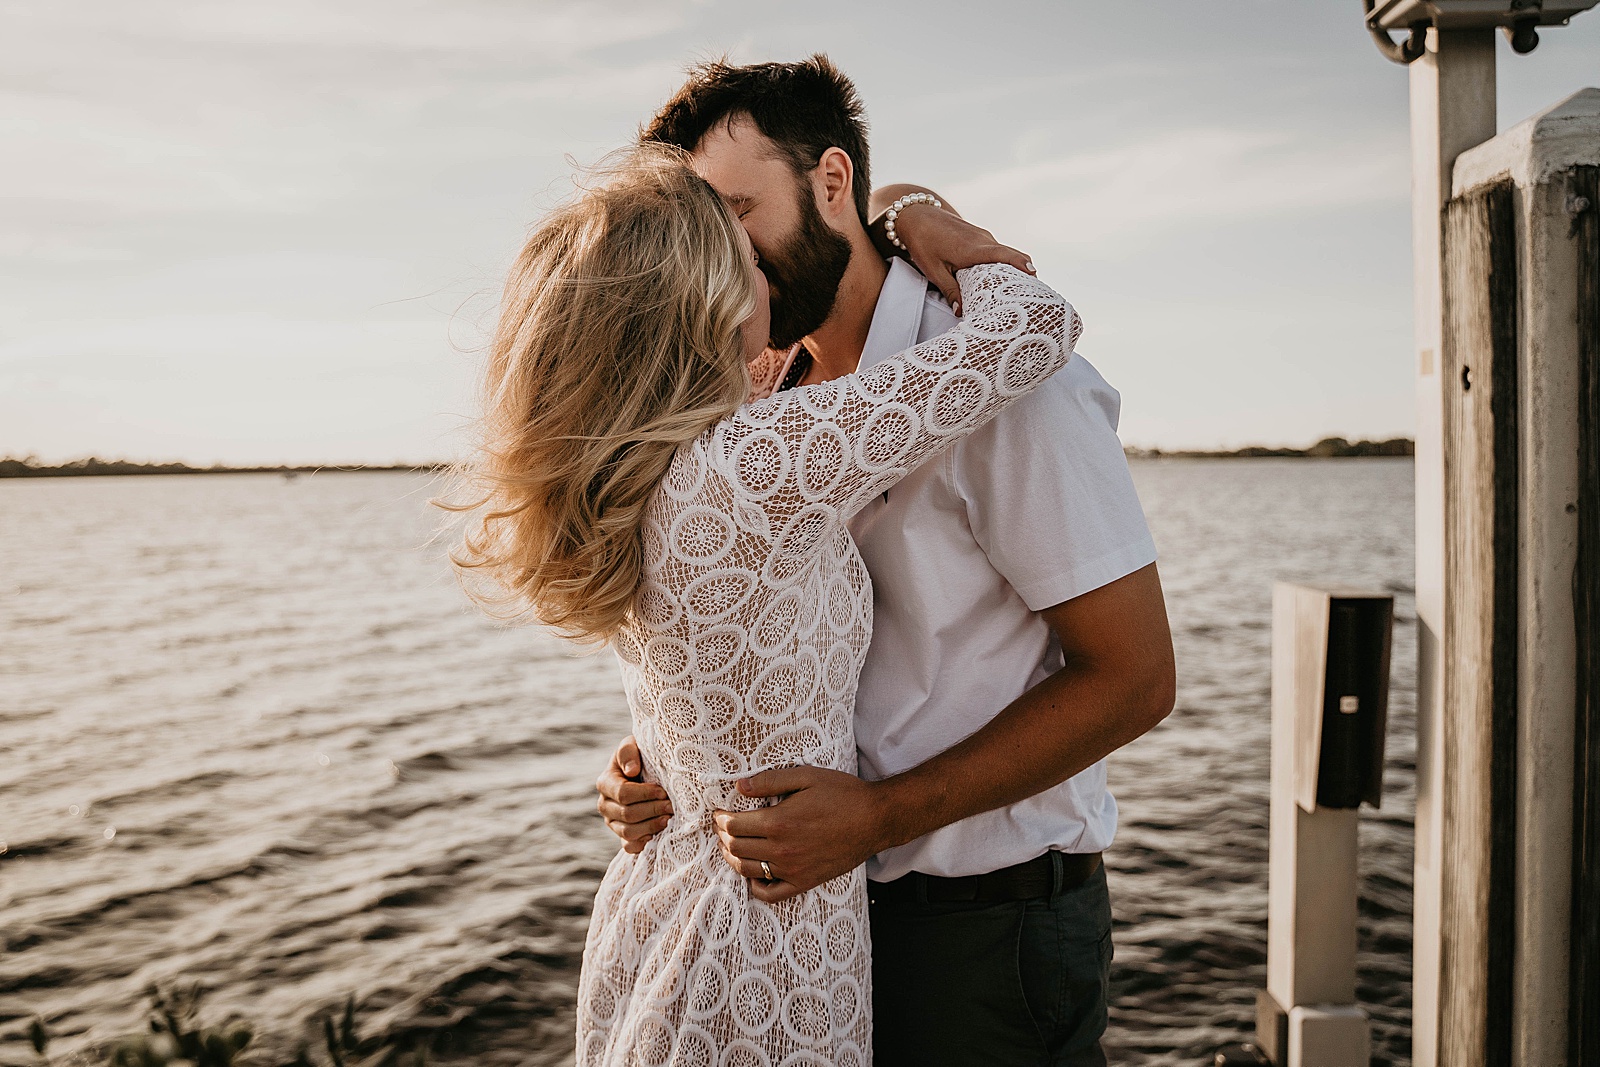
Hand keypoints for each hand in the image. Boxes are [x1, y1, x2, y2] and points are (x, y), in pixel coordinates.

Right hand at [595, 735, 671, 853]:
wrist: (649, 770)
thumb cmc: (642, 755)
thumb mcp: (634, 744)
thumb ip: (628, 751)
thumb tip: (631, 771)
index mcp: (605, 783)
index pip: (623, 794)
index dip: (645, 794)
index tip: (664, 790)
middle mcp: (605, 805)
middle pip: (627, 814)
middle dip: (652, 810)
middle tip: (672, 806)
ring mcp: (612, 823)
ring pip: (628, 832)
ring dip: (652, 826)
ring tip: (669, 819)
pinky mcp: (623, 836)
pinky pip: (629, 847)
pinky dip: (644, 843)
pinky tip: (659, 834)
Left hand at [711, 766, 886, 903]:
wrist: (875, 819)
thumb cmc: (842, 794)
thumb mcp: (806, 776)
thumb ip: (769, 781)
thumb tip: (738, 787)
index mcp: (779, 822)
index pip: (733, 825)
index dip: (720, 818)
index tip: (718, 812)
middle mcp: (782, 849)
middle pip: (736, 847)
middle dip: (723, 836)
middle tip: (722, 826)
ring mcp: (793, 869)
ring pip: (747, 869)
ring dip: (732, 858)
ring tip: (731, 846)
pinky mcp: (805, 882)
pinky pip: (771, 893)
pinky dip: (755, 886)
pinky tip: (753, 873)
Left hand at [892, 205, 1034, 315]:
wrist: (915, 215)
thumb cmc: (923, 243)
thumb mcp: (934, 270)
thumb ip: (950, 290)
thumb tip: (961, 312)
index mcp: (973, 248)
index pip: (1005, 256)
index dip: (1021, 265)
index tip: (1036, 276)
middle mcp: (982, 239)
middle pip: (1011, 255)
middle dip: (1024, 271)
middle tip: (1034, 292)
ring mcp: (981, 235)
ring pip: (1004, 252)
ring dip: (1013, 267)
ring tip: (1020, 289)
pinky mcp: (978, 235)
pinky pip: (996, 249)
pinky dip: (1003, 262)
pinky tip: (1001, 277)